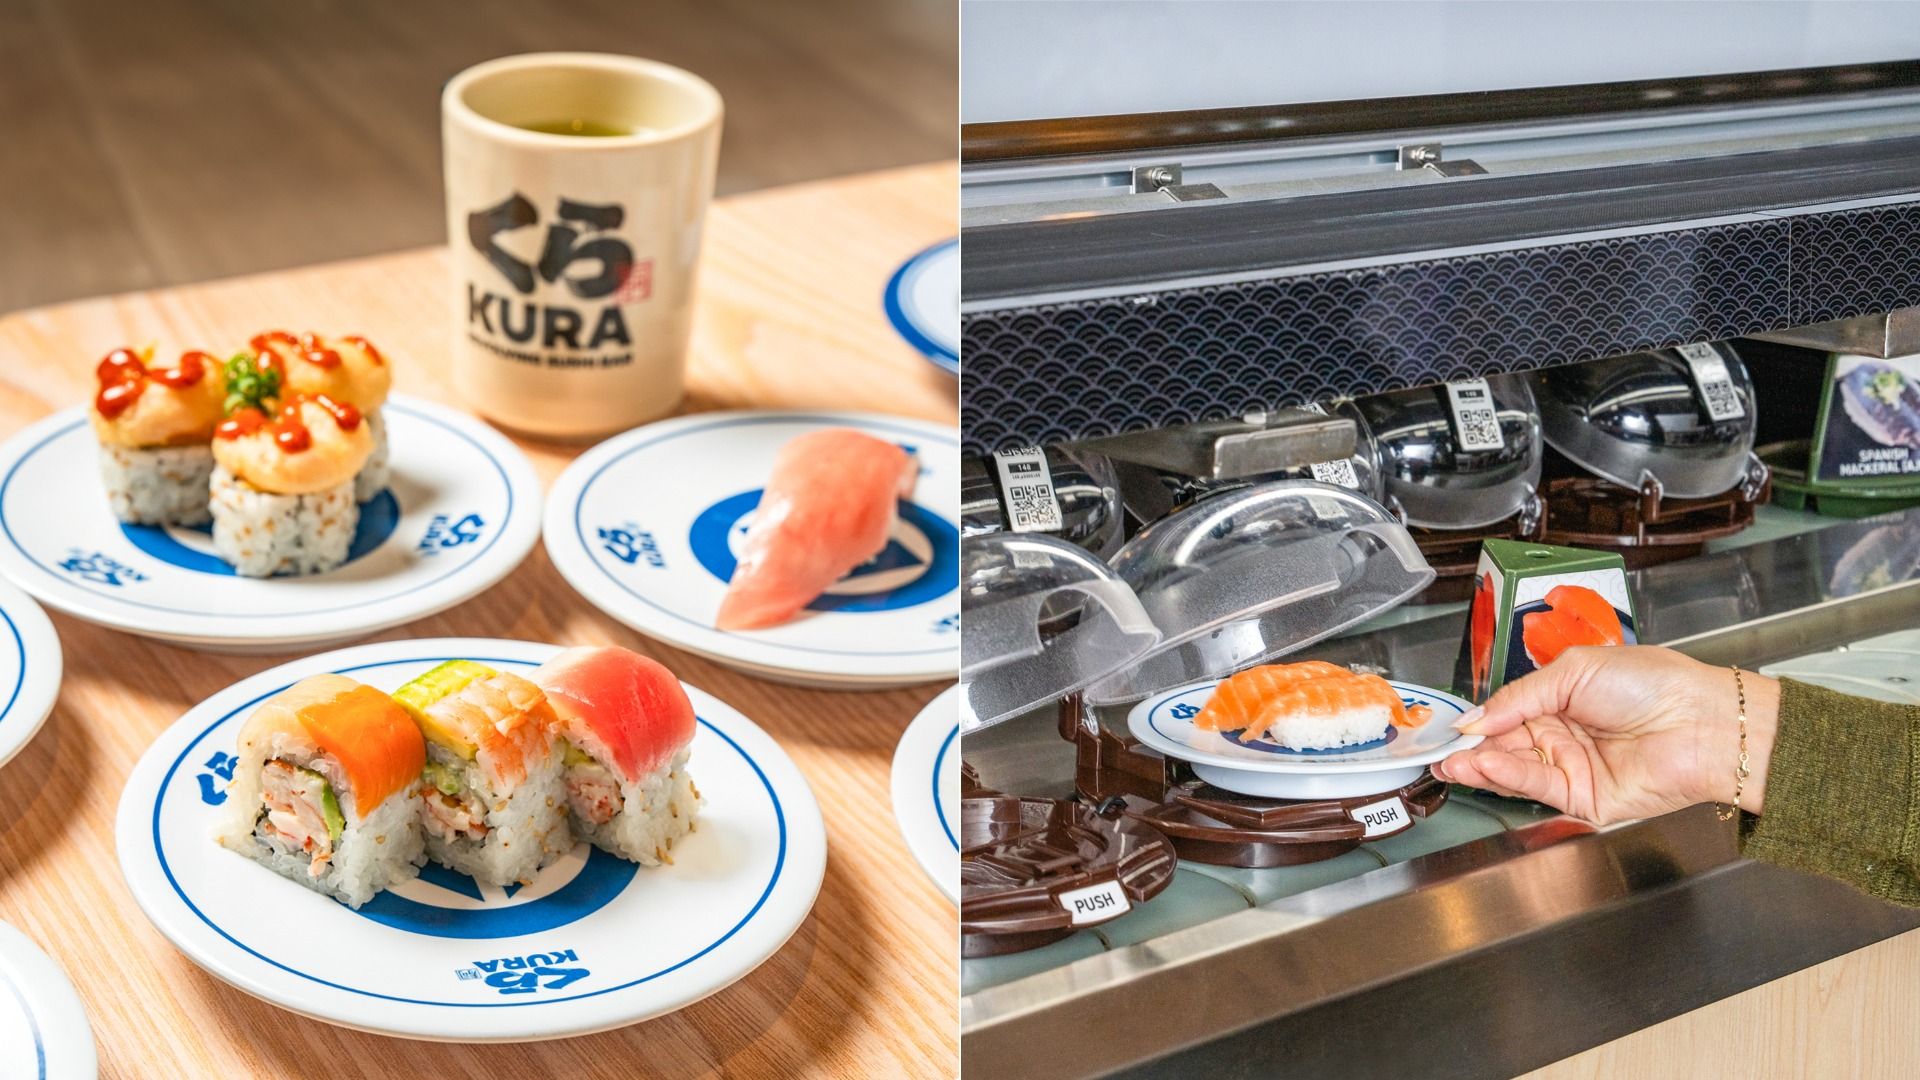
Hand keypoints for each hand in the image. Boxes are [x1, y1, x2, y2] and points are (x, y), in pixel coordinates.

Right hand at [1432, 645, 1777, 825]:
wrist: (1702, 722)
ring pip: (1515, 770)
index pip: (1506, 714)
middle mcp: (1563, 736)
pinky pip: (1538, 788)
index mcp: (1560, 700)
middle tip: (1441, 751)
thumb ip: (1520, 697)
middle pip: (1504, 746)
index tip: (1450, 726)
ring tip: (1453, 761)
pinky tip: (1486, 765)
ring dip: (1482, 766)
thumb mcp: (1574, 670)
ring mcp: (1572, 768)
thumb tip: (1476, 717)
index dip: (1478, 721)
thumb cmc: (1654, 684)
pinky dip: (1509, 778)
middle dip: (1471, 749)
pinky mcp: (1583, 798)